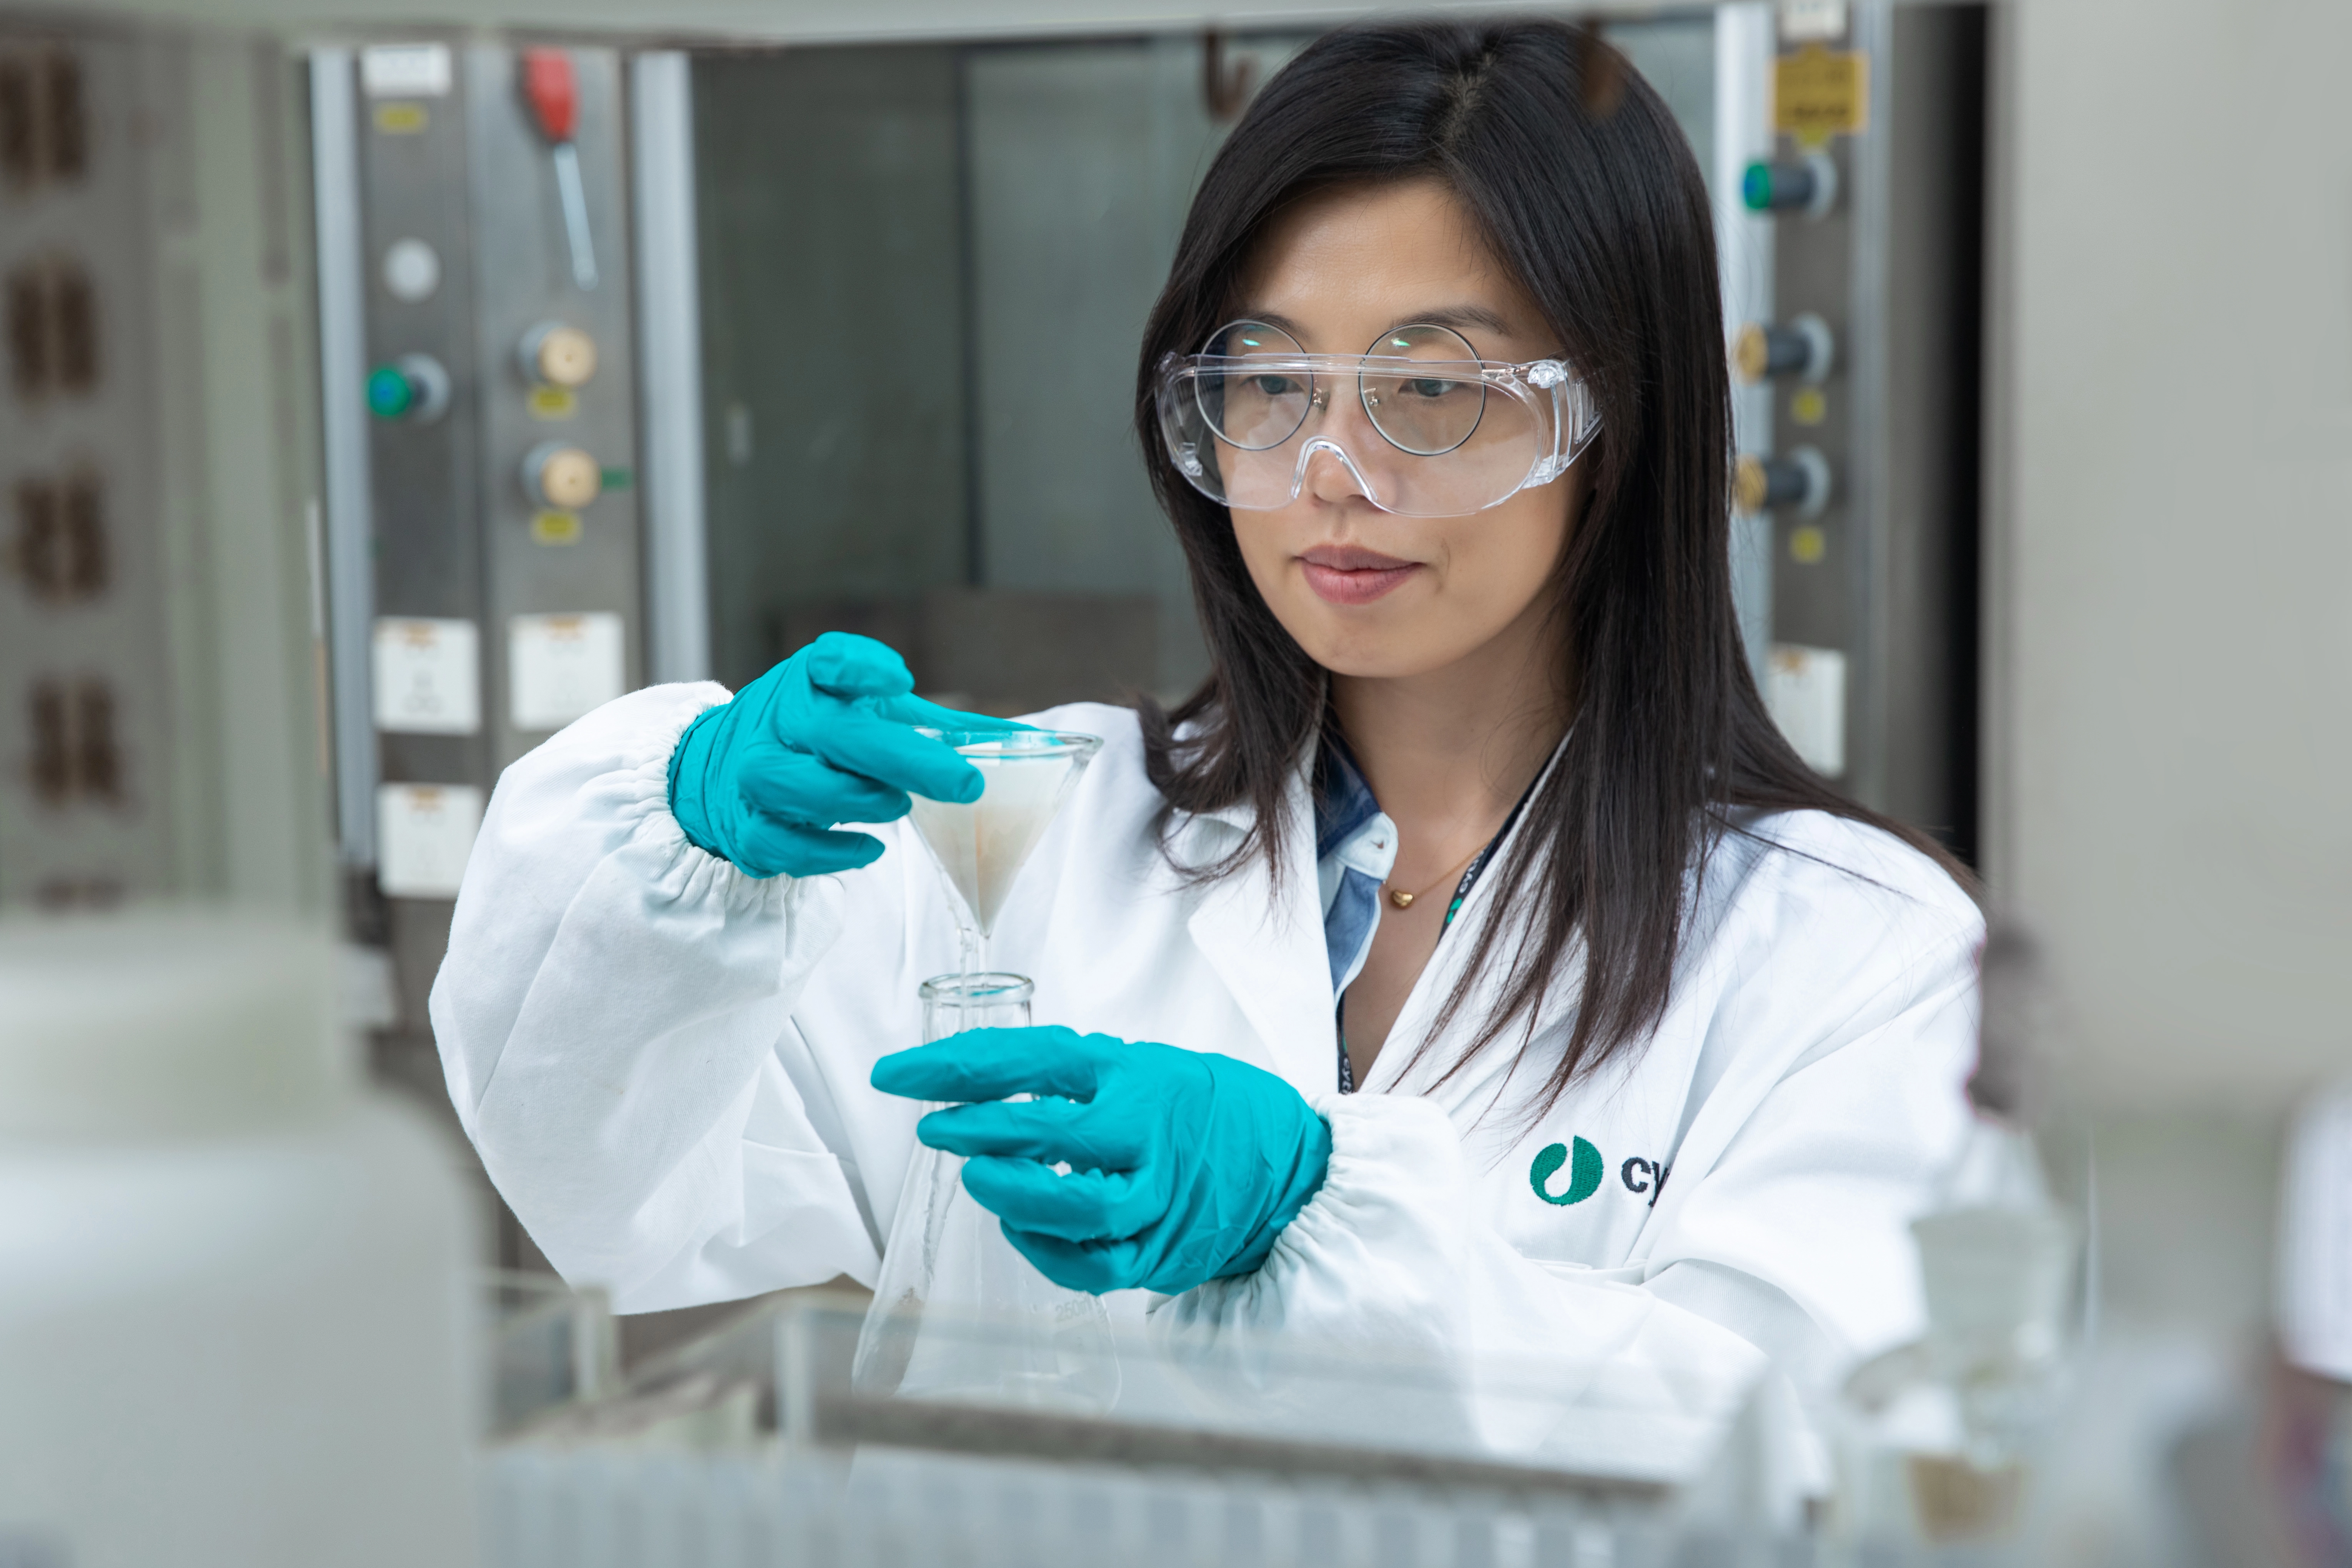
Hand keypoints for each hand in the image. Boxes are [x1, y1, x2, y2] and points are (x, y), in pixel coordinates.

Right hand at [667, 632, 1022, 877]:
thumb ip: (944, 727)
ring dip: (863, 800)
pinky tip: (870, 847)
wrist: (728, 768)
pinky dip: (834, 851)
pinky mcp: (748, 827)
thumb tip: (1033, 742)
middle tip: (966, 782)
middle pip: (836, 734)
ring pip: (806, 789)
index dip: (861, 666)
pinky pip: (789, 845)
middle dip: (905, 759)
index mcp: (811, 682)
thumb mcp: (875, 714)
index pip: (828, 660)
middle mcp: (779, 721)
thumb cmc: (822, 736)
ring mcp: (756, 774)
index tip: (901, 679)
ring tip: (897, 804)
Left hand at [870, 1026, 1331, 1295]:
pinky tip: (1017, 1229)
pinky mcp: (1163, 1251)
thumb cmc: (1194, 1110)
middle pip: (1056, 1135)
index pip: (1030, 1061)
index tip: (895, 1076)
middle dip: (981, 1132)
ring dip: (1017, 1198)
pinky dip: (1046, 1251)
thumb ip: (1066, 1078)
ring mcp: (1160, 1196)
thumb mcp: (1136, 1067)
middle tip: (935, 1129)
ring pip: (1082, 1211)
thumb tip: (971, 1084)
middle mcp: (1148, 1132)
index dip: (954, 1067)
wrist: (1288, 1164)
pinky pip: (1094, 1265)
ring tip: (978, 1183)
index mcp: (1132, 1073)